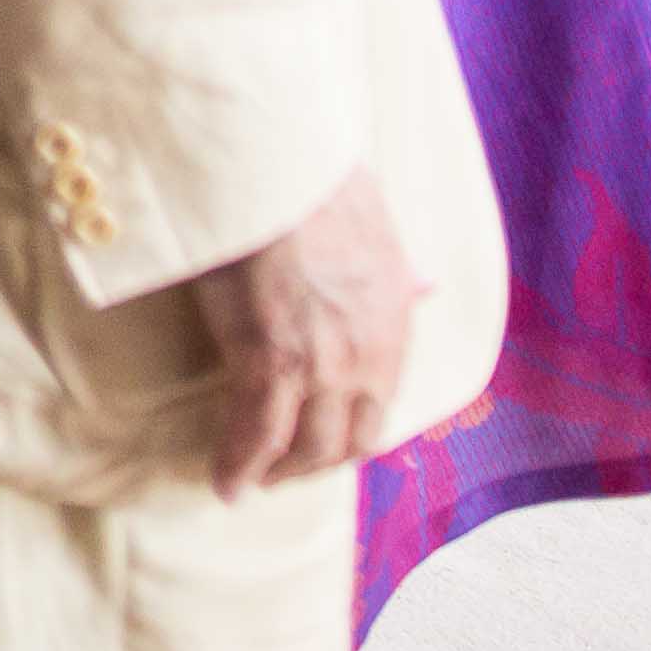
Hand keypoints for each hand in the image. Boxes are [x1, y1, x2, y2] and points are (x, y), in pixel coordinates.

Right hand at [187, 163, 421, 493]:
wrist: (277, 169)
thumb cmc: (317, 186)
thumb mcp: (381, 230)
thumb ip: (401, 271)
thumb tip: (427, 283)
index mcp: (394, 329)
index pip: (378, 411)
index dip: (346, 438)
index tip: (320, 445)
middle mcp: (366, 359)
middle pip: (344, 443)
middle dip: (312, 465)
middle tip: (281, 472)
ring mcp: (319, 365)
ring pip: (304, 448)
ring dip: (276, 473)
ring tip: (248, 481)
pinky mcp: (268, 359)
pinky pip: (254, 432)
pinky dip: (238, 462)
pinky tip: (224, 478)